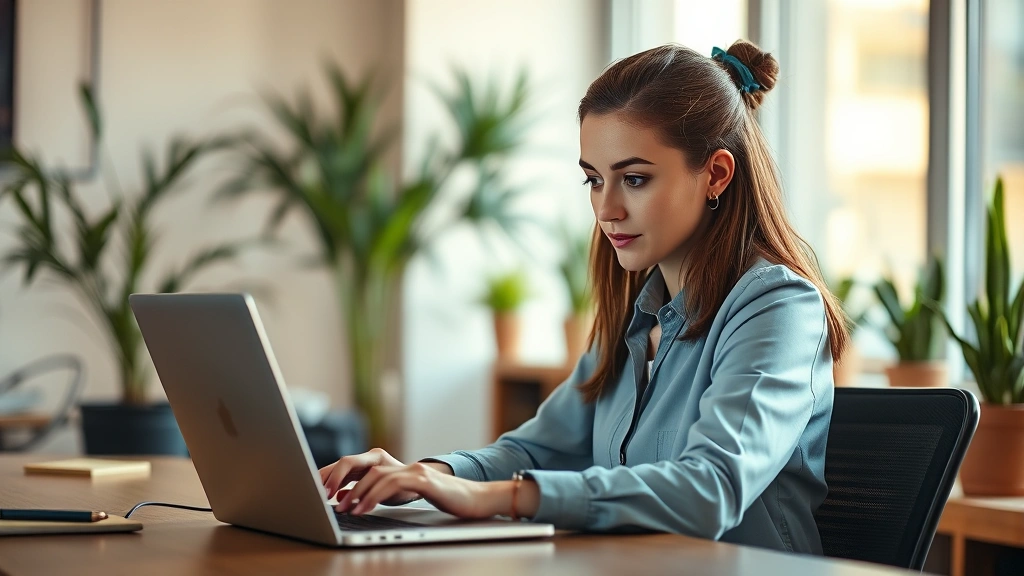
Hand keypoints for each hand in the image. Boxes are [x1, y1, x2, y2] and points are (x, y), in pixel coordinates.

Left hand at [319, 448, 453, 504]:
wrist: (471, 497)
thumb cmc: (436, 497)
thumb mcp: (399, 495)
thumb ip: (373, 492)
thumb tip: (342, 497)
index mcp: (389, 465)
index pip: (353, 465)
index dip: (332, 474)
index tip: (316, 489)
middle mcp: (397, 463)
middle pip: (357, 462)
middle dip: (336, 478)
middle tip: (323, 496)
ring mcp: (410, 468)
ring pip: (373, 473)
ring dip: (354, 492)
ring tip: (343, 509)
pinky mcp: (422, 479)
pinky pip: (392, 483)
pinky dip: (374, 496)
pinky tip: (364, 509)